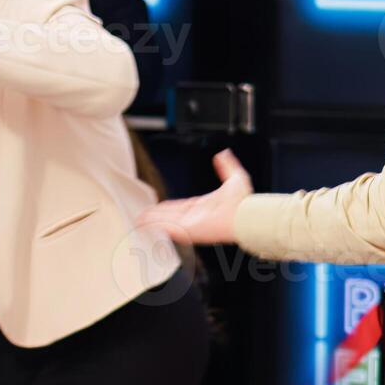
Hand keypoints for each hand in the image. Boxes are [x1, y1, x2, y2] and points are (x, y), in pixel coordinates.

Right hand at [135, 149, 251, 245]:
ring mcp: (190, 224)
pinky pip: (167, 228)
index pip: (180, 207)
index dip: (168, 207)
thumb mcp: (235, 178)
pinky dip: (154, 225)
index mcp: (203, 206)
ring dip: (151, 221)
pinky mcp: (187, 230)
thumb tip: (223, 154)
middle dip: (155, 215)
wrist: (246, 214)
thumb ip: (227, 166)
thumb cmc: (244, 202)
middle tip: (142, 215)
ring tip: (138, 220)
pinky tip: (143, 224)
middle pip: (169, 216)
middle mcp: (195, 217)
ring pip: (165, 222)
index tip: (158, 206)